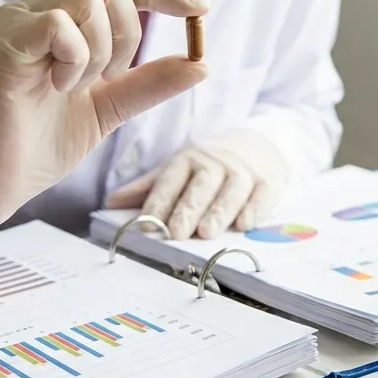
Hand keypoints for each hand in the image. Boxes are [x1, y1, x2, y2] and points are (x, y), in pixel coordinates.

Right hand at [0, 0, 208, 268]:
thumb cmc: (40, 143)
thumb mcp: (109, 108)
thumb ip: (148, 84)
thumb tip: (201, 63)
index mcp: (61, 18)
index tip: (200, 8)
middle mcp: (35, 9)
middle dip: (128, 29)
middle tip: (111, 76)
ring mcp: (15, 22)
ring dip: (99, 50)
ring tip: (75, 88)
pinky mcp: (2, 45)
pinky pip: (57, 24)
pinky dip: (75, 58)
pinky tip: (58, 88)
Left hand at [107, 127, 289, 239]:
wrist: (259, 144)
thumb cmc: (209, 165)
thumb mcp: (177, 169)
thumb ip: (147, 187)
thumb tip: (109, 202)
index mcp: (187, 159)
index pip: (170, 180)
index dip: (159, 202)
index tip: (148, 225)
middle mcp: (215, 162)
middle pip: (200, 185)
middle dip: (188, 209)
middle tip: (177, 232)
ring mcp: (243, 170)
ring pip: (231, 191)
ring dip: (219, 211)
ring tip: (207, 232)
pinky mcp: (268, 180)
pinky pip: (262, 194)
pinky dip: (255, 209)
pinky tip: (245, 224)